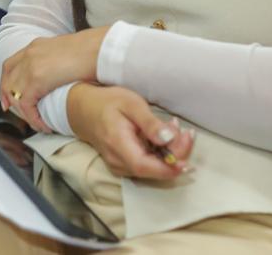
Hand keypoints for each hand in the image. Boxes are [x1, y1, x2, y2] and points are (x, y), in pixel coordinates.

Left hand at [0, 27, 108, 131]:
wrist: (98, 49)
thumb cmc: (92, 51)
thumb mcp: (67, 51)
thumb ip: (56, 61)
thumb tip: (60, 74)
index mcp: (36, 46)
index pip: (11, 64)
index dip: (6, 80)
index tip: (8, 94)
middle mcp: (29, 54)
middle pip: (7, 78)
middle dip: (7, 97)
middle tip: (11, 111)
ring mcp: (30, 66)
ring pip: (15, 94)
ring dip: (23, 112)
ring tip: (35, 122)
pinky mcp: (35, 80)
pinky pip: (26, 106)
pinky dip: (33, 119)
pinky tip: (44, 125)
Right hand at [66, 84, 194, 180]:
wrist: (83, 109)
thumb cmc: (107, 102)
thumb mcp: (131, 103)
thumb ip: (150, 122)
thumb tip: (169, 138)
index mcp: (118, 145)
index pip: (146, 167)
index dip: (169, 167)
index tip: (188, 159)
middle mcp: (118, 162)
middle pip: (153, 170)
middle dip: (176, 155)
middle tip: (188, 133)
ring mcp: (120, 166)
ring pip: (152, 169)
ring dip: (171, 154)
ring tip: (176, 128)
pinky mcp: (124, 165)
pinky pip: (147, 165)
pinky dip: (161, 154)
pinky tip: (166, 137)